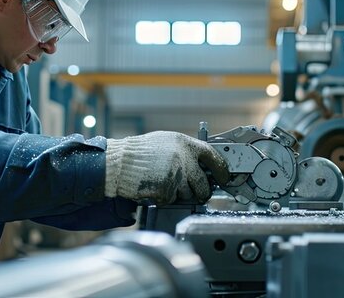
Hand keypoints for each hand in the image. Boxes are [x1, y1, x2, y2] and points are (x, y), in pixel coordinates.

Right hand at [104, 131, 228, 204]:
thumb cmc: (138, 153)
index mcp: (185, 144)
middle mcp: (184, 158)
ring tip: (164, 183)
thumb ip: (185, 151)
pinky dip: (165, 199)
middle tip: (195, 192)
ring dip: (179, 195)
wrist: (118, 163)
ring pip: (189, 195)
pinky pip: (172, 200)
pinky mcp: (167, 190)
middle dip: (201, 192)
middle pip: (204, 184)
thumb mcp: (165, 142)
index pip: (213, 157)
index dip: (221, 169)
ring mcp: (176, 175)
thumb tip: (202, 166)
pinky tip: (154, 188)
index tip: (224, 177)